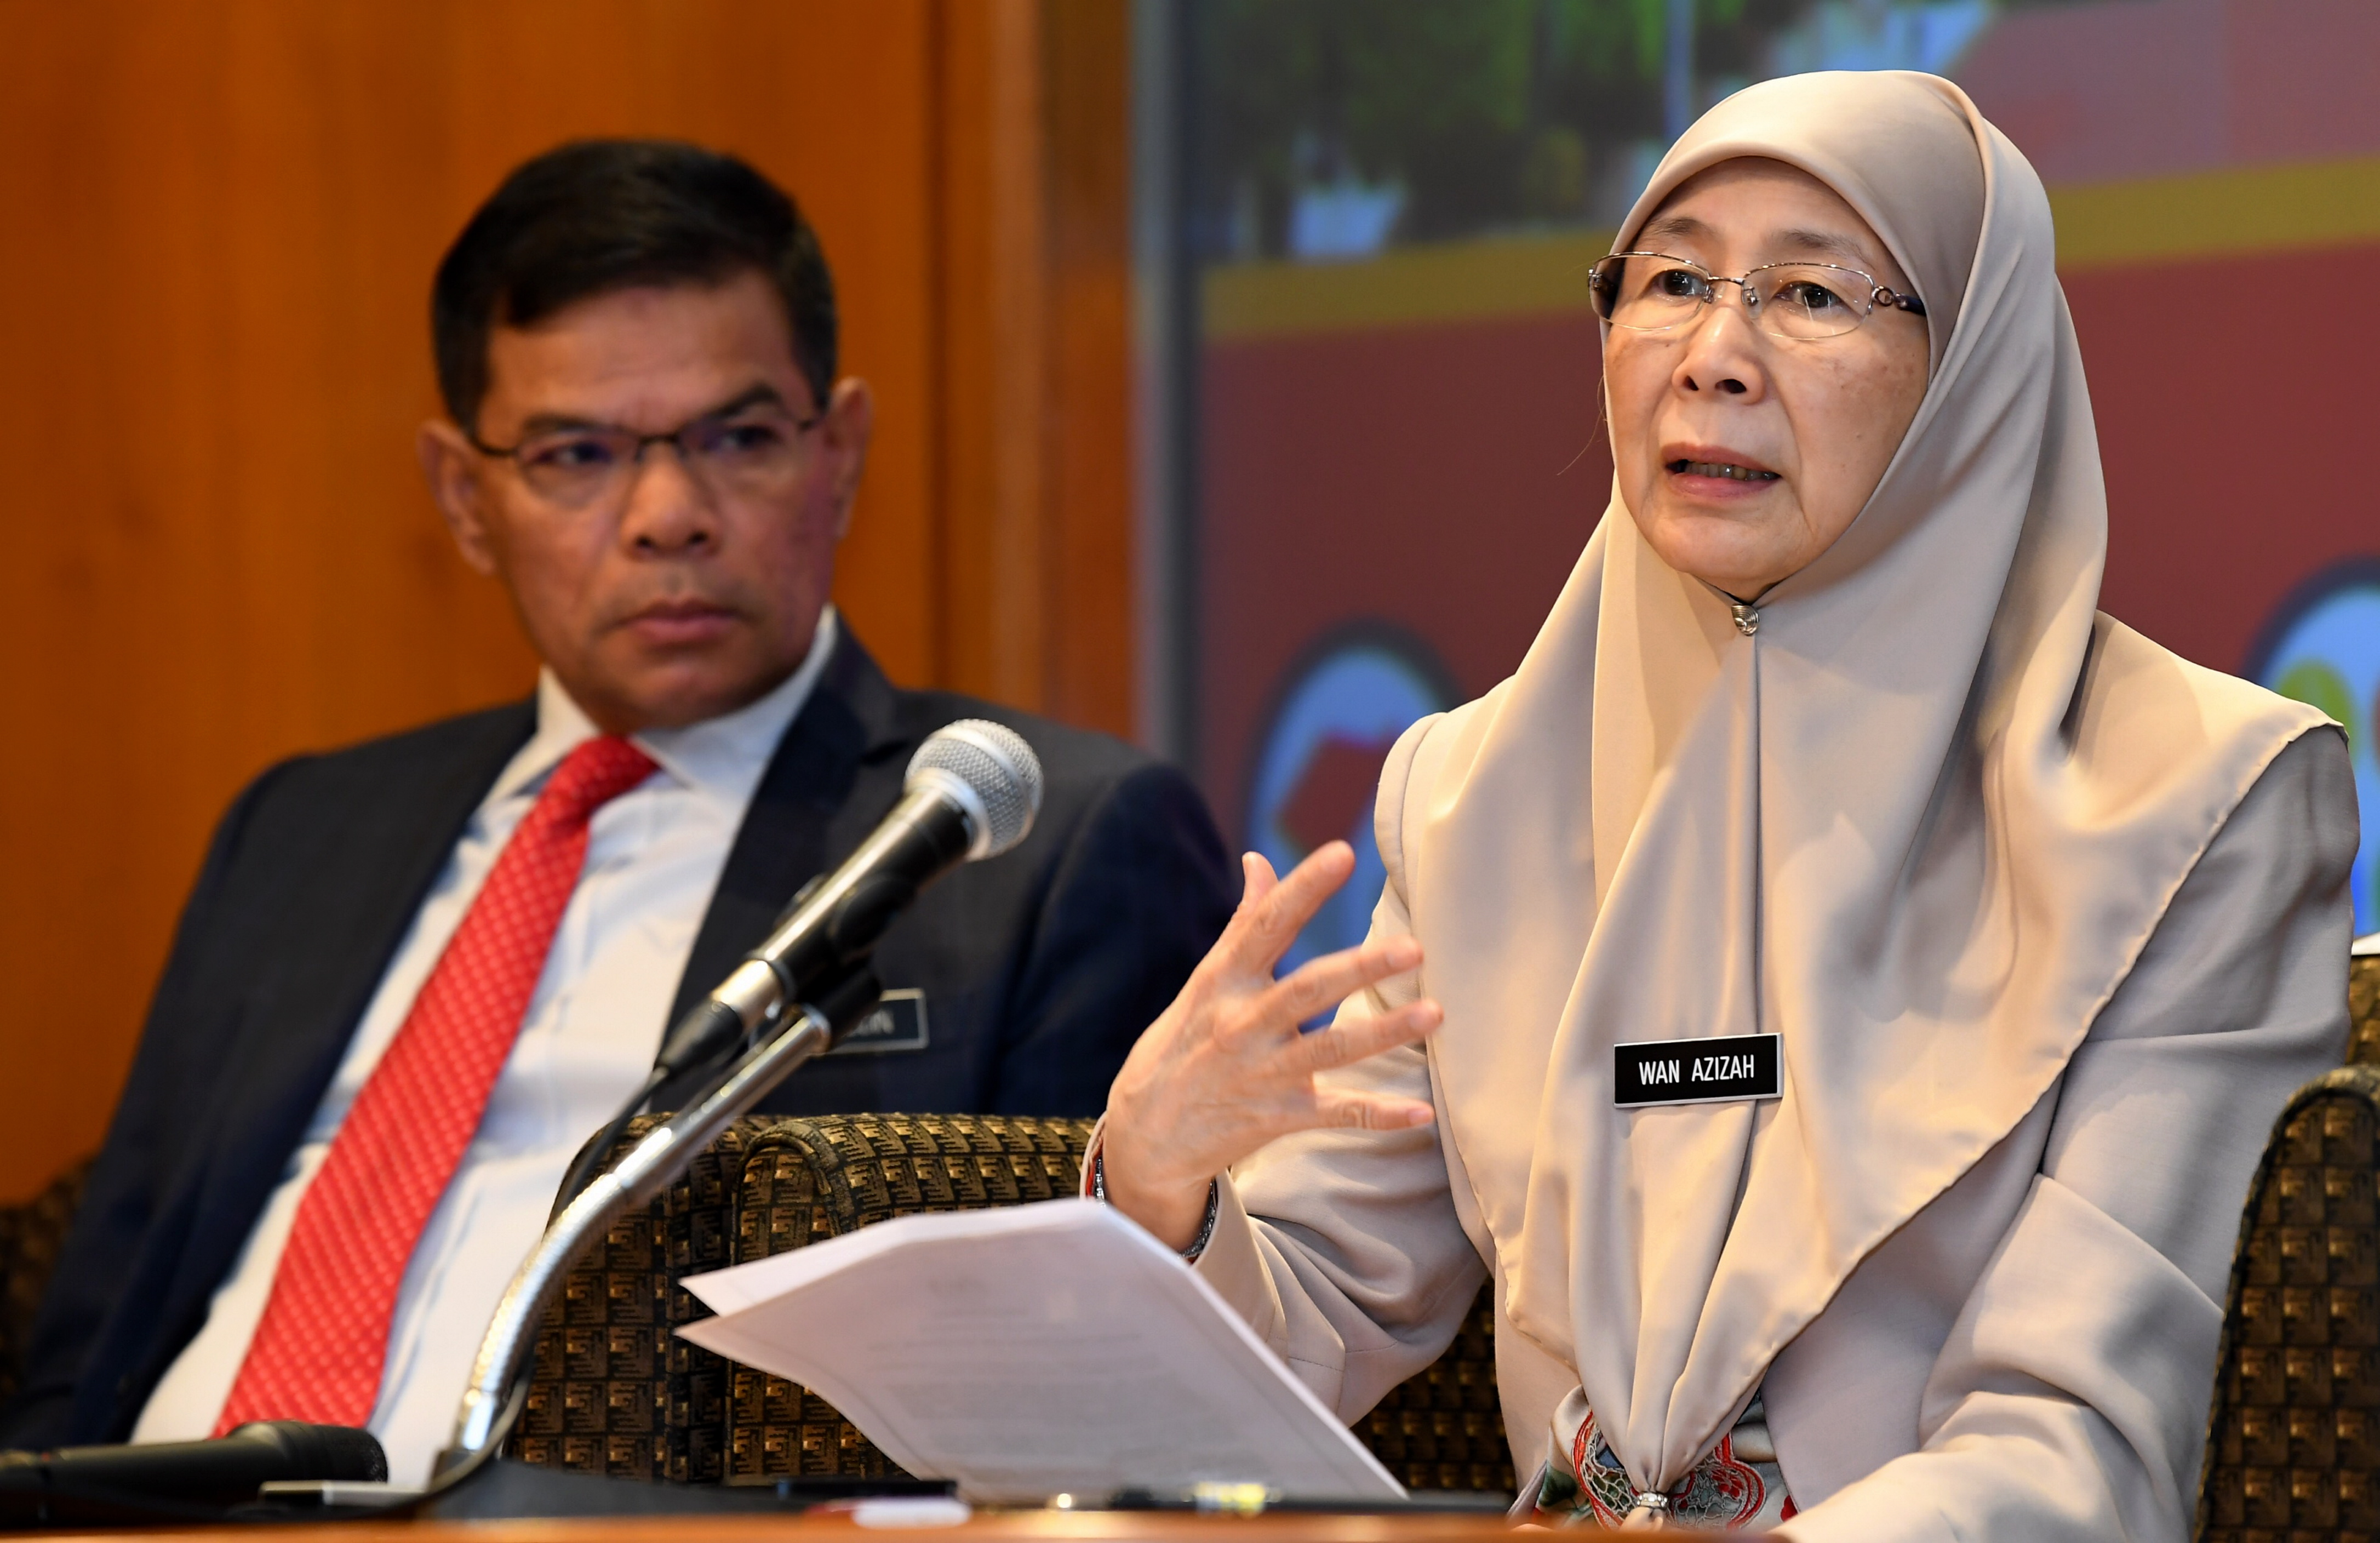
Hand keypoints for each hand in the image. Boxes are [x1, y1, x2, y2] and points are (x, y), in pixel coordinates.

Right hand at [1099, 841, 1442, 1250]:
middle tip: (1413, 949)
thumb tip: (1260, 861)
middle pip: (1307, 990)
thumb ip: (1242, 925)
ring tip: (1434, 1013)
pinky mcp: (1276, 1118)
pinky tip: (1422, 1111)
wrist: (1146, 1132)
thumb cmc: (1182, 1044)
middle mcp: (1241, 1024)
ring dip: (1382, 1032)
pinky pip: (1335, 1114)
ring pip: (1329, 1050)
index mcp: (1223, 981)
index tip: (1342, 853)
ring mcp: (1261, 1074)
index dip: (1303, 889)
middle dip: (1360, 968)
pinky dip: (1379, 1114)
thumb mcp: (1204, 982)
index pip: (1265, 924)